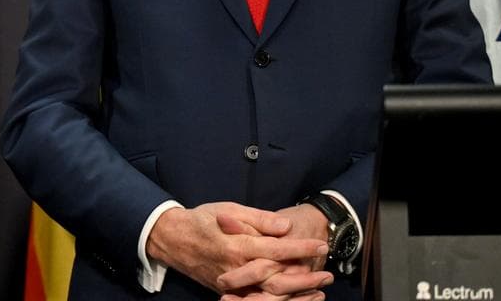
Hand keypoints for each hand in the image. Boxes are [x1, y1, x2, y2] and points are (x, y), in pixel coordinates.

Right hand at [146, 202, 328, 293]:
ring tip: (319, 291)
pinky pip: (255, 300)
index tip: (320, 244)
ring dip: (296, 294)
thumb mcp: (228, 209)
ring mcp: (231, 284)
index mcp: (236, 245)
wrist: (171, 239)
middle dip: (305, 278)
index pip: (276, 249)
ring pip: (268, 294)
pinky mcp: (228, 292)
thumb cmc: (201, 220)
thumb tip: (284, 226)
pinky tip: (294, 298)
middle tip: (328, 274)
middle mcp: (235, 268)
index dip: (300, 247)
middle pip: (277, 278)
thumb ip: (258, 219)